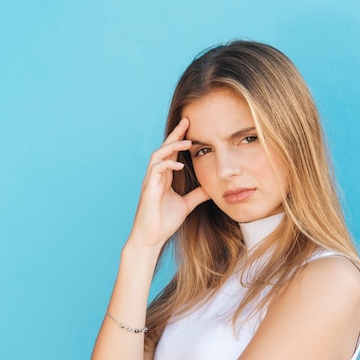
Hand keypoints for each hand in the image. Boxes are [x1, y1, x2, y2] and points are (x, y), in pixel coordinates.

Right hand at [126, 118, 209, 249]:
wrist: (151, 238)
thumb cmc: (164, 222)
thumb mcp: (186, 205)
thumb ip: (197, 194)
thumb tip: (212, 187)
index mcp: (163, 178)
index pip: (171, 153)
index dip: (180, 139)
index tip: (191, 126)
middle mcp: (155, 176)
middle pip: (164, 148)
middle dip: (175, 134)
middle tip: (187, 120)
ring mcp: (150, 181)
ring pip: (158, 155)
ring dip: (172, 146)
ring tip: (187, 142)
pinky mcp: (148, 189)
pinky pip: (155, 169)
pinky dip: (167, 164)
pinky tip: (179, 165)